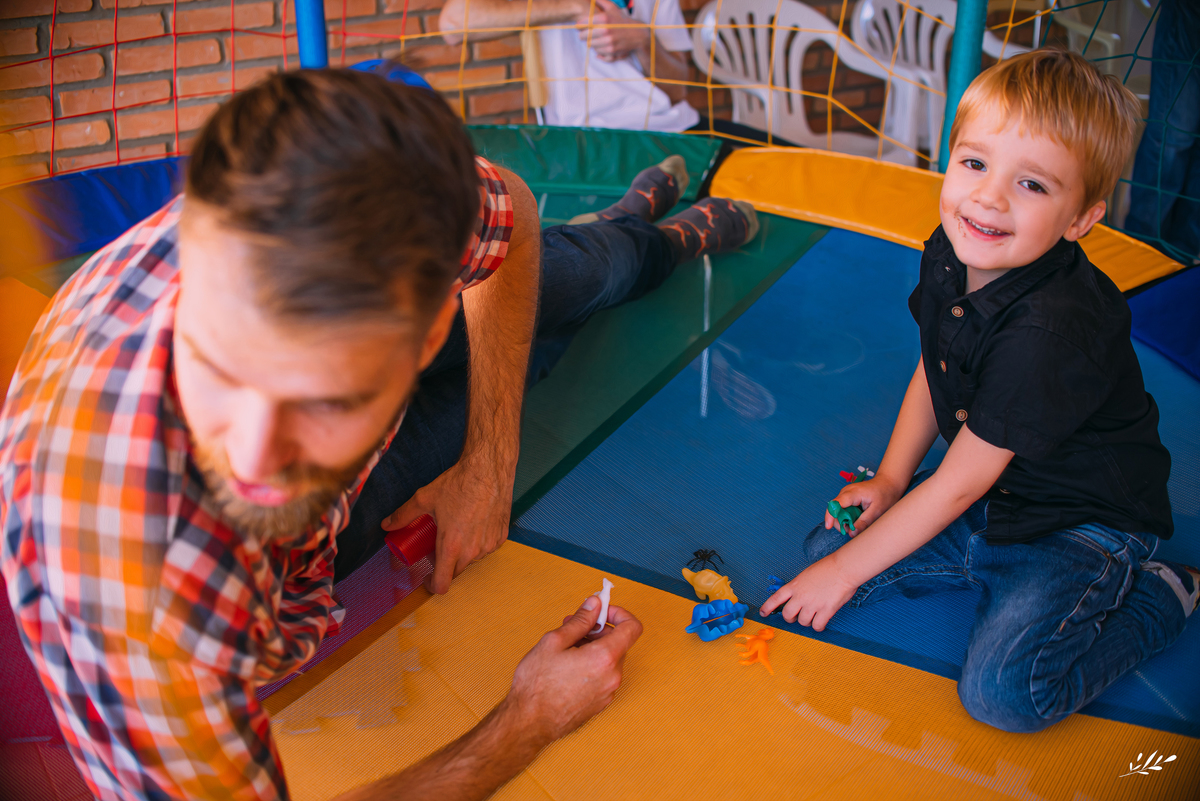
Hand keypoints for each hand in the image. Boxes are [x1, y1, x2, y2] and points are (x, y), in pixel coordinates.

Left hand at [383, 451, 512, 594]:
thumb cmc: (460, 483)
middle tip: (438, 547)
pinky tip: (473, 526)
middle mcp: (472, 550)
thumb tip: (387, 524)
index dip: (432, 585)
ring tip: (457, 533)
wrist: (489, 469)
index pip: (442, 583)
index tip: (427, 579)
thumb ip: (404, 514)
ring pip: (472, 560)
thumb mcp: (425, 498)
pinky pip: (486, 548)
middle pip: (456, 572)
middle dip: (445, 564)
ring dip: (463, 553)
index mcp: (452, 546)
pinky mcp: (501, 537)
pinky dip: (478, 543)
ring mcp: (489, 545)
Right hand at [508, 597, 642, 742]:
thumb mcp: (554, 641)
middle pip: (619, 643)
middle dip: (599, 630)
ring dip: (594, 647)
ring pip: (610, 659)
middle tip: (574, 626)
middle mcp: (613, 676)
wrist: (529, 723)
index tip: (602, 610)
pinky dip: (593, 665)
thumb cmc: (538, 685)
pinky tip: (569, 666)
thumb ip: (580, 620)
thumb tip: (595, 604)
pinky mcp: (600, 703)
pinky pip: (604, 676)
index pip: (632, 627)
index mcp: (605, 658)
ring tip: (567, 648)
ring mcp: (608, 692)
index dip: (619, 613)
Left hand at [576, 0, 648, 61]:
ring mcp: (608, 42)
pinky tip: (601, 46)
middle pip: (584, 36)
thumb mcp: (612, 8)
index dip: (579, 26)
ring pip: (590, 45)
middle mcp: (606, 30)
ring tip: (595, 39)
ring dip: (591, 42)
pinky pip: (597, 52)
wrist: (637, 34)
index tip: (579, 27)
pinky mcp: (611, 52)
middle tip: (585, 34)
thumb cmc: (622, 21)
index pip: (583, 24)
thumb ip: (601, 1)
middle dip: (583, 35)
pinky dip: (598, 50)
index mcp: (604, 18)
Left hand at [758, 556, 858, 630]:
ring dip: (807, 621)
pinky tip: (822, 621)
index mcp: (794, 585)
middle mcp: (801, 596)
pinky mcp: (825, 611)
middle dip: (790, 618)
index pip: (776, 598)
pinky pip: (817, 626)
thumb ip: (800, 587)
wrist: (843, 568)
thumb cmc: (828, 568)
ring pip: (803, 622)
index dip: (768, 607)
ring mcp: (812, 604)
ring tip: (814, 616)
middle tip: (796, 617)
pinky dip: (818, 626)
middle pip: (787, 615)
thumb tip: (800, 598)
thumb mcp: (807, 575)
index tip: (763, 613)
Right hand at [824, 476, 903, 535]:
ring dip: (844, 520)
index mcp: (853, 493)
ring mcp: (846, 493)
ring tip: (857, 524)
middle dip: (840, 521)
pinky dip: (847, 516)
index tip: (828, 527)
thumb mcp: (877, 511)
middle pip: (834, 509)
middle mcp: (846, 491)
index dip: (830, 516)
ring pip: (838, 509)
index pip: (836, 504)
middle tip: (852, 530)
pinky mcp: (847, 496)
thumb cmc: (885, 495)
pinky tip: (856, 518)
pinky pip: (842, 508)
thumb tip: (851, 533)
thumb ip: (864, 522)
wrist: (888, 483)